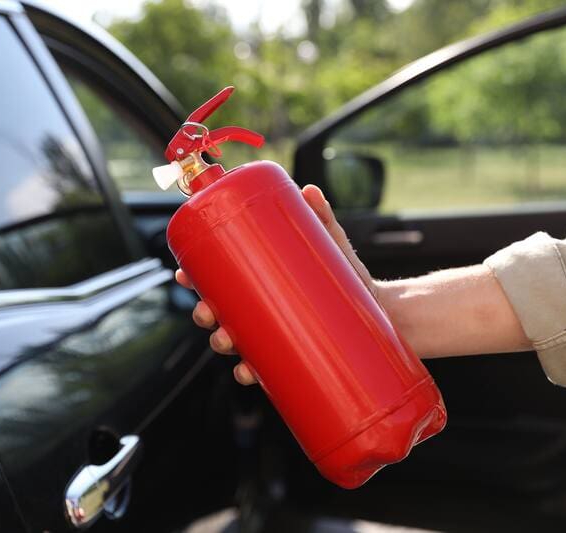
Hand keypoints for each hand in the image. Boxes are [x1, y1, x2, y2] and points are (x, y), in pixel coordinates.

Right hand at [175, 184, 375, 384]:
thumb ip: (321, 219)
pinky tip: (248, 372)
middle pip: (218, 314)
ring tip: (228, 341)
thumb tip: (310, 191)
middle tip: (208, 311)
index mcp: (259, 282)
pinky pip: (262, 370)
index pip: (217, 281)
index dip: (194, 279)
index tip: (183, 274)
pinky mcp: (290, 356)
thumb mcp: (333, 246)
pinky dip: (250, 373)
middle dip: (204, 314)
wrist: (382, 311)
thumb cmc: (348, 275)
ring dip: (222, 344)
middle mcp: (260, 310)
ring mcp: (273, 335)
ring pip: (234, 343)